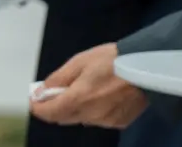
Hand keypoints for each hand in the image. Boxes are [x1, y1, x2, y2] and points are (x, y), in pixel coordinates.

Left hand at [30, 43, 146, 127]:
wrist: (147, 67)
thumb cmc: (112, 60)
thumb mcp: (78, 62)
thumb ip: (57, 79)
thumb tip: (41, 91)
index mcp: (79, 99)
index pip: (50, 113)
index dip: (38, 107)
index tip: (33, 99)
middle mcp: (92, 115)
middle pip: (64, 117)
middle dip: (54, 106)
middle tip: (52, 91)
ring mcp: (107, 121)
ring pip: (81, 118)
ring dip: (74, 108)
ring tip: (80, 88)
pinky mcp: (120, 122)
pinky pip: (98, 119)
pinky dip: (92, 110)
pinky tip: (98, 94)